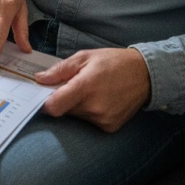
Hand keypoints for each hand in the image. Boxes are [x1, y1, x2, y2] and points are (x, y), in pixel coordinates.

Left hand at [35, 48, 151, 132]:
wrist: (144, 74)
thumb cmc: (112, 61)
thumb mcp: (84, 57)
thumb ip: (60, 70)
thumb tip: (40, 79)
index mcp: (85, 87)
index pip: (54, 106)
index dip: (45, 102)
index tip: (45, 95)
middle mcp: (94, 107)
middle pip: (64, 110)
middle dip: (64, 99)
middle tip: (74, 85)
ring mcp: (103, 119)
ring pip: (77, 116)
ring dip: (77, 105)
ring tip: (92, 90)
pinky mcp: (110, 127)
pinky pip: (90, 121)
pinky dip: (90, 112)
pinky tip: (101, 99)